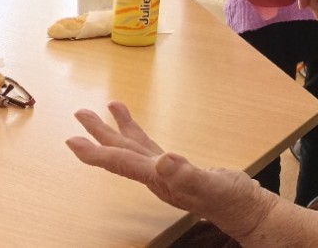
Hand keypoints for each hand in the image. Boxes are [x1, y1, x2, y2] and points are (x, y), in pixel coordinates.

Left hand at [65, 102, 275, 240]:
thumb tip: (164, 160)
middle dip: (99, 134)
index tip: (72, 141)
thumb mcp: (211, 186)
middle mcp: (157, 176)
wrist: (245, 210)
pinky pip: (150, 147)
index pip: (122, 162)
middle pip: (121, 152)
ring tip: (109, 106)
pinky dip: (140, 133)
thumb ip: (187, 176)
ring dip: (118, 129)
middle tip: (81, 113)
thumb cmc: (230, 201)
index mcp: (159, 179)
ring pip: (134, 148)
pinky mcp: (178, 169)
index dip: (96, 152)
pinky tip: (137, 129)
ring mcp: (166, 173)